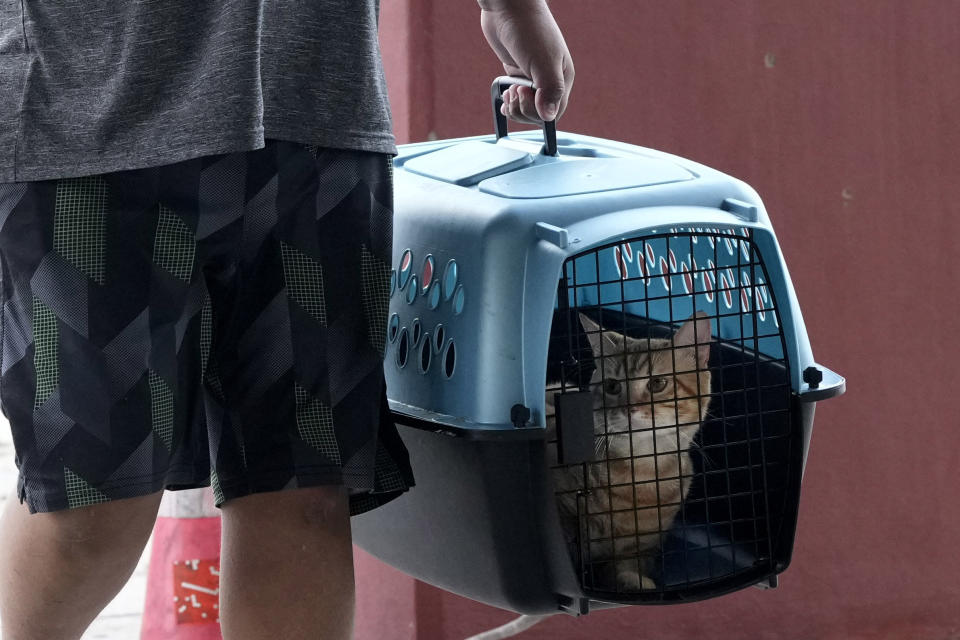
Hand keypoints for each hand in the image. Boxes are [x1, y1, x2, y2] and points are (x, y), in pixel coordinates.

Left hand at [479, 0, 573, 124]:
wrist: (509, 6)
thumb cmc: (529, 28)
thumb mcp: (543, 61)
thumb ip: (549, 90)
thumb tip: (549, 117)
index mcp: (562, 78)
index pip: (554, 111)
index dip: (537, 112)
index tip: (524, 94)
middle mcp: (549, 79)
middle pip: (539, 113)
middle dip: (524, 109)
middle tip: (514, 92)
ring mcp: (533, 76)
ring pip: (526, 107)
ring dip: (515, 107)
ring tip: (508, 93)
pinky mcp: (518, 72)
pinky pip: (516, 96)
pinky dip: (509, 101)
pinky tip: (503, 96)